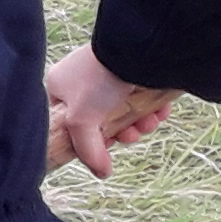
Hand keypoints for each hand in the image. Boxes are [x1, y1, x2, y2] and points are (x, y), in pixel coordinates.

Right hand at [46, 44, 176, 178]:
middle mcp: (83, 77)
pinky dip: (154, 107)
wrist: (137, 48)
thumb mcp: (82, 121)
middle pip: (102, 118)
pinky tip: (160, 112)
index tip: (105, 143)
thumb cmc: (98, 80)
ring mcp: (111, 71)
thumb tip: (101, 173)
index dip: (88, 138)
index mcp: (60, 84)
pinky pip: (144, 95)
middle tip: (131, 136)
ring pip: (126, 109)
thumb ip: (88, 151)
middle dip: (121, 131)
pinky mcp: (136, 68)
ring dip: (139, 123)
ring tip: (149, 124)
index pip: (69, 120)